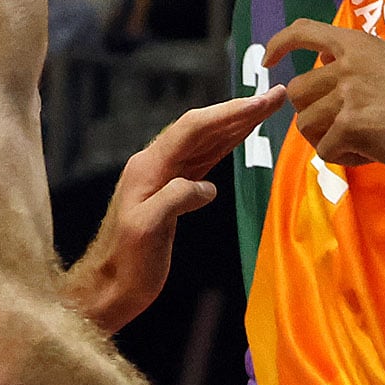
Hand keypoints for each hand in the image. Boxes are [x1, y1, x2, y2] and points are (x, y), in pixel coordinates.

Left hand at [64, 88, 282, 332]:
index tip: (260, 102)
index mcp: (149, 166)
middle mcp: (156, 163)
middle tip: (276, 95)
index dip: (228, 113)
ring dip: (236, 123)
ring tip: (267, 108)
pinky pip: (204, 159)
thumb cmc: (126, 264)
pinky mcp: (172, 191)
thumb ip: (175, 199)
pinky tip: (242, 137)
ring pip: (205, 141)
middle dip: (239, 110)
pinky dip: (226, 144)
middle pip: (202, 127)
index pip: (193, 128)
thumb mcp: (147, 230)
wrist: (108, 289)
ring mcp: (163, 176)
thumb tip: (208, 186)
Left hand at [268, 18, 384, 174]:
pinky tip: (374, 155)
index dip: (279, 44)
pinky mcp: (352, 127)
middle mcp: (348, 64)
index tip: (267, 62)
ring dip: (328, 140)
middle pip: (297, 92)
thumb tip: (336, 65)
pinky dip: (346, 159)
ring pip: (306, 125)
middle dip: (313, 114)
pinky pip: (326, 151)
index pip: (304, 30)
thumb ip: (368, 62)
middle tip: (341, 128)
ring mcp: (348, 95)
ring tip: (362, 144)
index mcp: (360, 43)